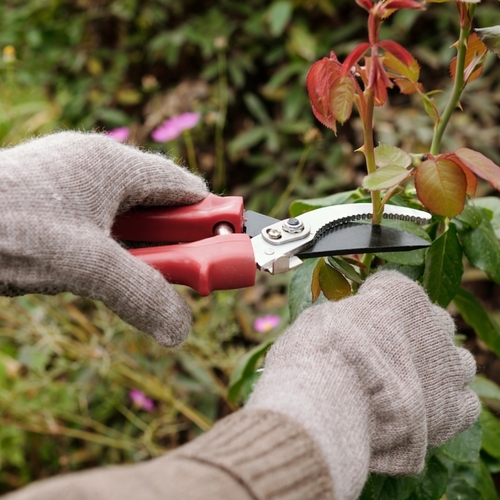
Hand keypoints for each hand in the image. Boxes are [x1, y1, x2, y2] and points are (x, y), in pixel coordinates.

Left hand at [0, 132, 207, 345]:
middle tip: (172, 278)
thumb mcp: (84, 266)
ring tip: (124, 278)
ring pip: (130, 220)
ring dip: (138, 253)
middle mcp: (96, 166)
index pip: (187, 190)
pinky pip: (101, 225)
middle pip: (161, 206)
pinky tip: (93, 271)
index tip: (219, 257)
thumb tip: (181, 331)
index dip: (209, 223)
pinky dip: (110, 252)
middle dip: (173, 245)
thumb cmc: (5, 228)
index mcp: (114, 164)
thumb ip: (141, 295)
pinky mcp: (53, 200)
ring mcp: (72, 182)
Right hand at [247, 271, 479, 499]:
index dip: (375, 302)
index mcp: (400, 294)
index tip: (360, 317)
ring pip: (456, 360)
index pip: (395, 286)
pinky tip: (423, 410)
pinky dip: (448, 404)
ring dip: (437, 368)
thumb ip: (347, 316)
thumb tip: (347, 324)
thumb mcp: (322, 317)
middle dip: (412, 333)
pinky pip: (465, 402)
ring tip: (407, 386)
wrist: (330, 402)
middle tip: (385, 354)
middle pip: (433, 321)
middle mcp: (433, 323)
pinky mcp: (455, 409)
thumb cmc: (318, 353)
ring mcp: (449, 366)